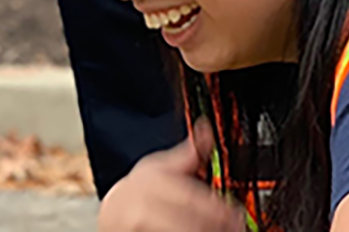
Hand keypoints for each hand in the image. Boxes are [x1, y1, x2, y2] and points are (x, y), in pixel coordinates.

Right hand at [98, 121, 244, 231]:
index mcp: (150, 180)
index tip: (237, 215)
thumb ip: (189, 153)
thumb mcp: (160, 166)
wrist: (110, 215)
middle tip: (236, 228)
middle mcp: (140, 206)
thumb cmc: (138, 192)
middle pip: (189, 222)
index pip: (191, 197)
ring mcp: (135, 227)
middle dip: (216, 227)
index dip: (219, 209)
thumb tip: (207, 127)